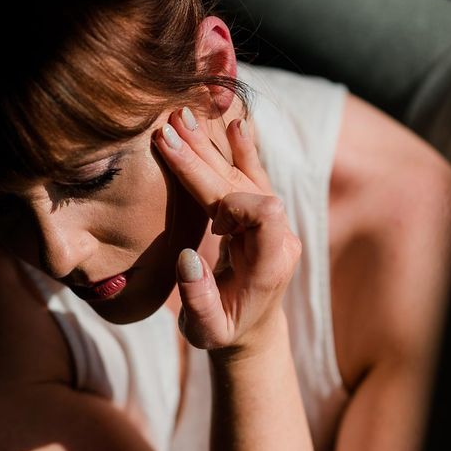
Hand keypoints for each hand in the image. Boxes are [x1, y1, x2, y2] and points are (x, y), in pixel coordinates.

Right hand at [154, 107, 301, 358]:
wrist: (250, 328)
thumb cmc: (224, 332)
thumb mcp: (206, 330)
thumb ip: (199, 299)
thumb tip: (187, 256)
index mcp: (271, 265)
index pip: (264, 214)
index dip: (234, 204)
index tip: (211, 219)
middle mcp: (280, 237)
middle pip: (246, 186)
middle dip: (206, 160)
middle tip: (171, 130)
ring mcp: (275, 223)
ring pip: (244, 175)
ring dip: (211, 148)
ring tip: (184, 118)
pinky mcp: (262, 214)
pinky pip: (252, 176)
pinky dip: (239, 151)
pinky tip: (234, 125)